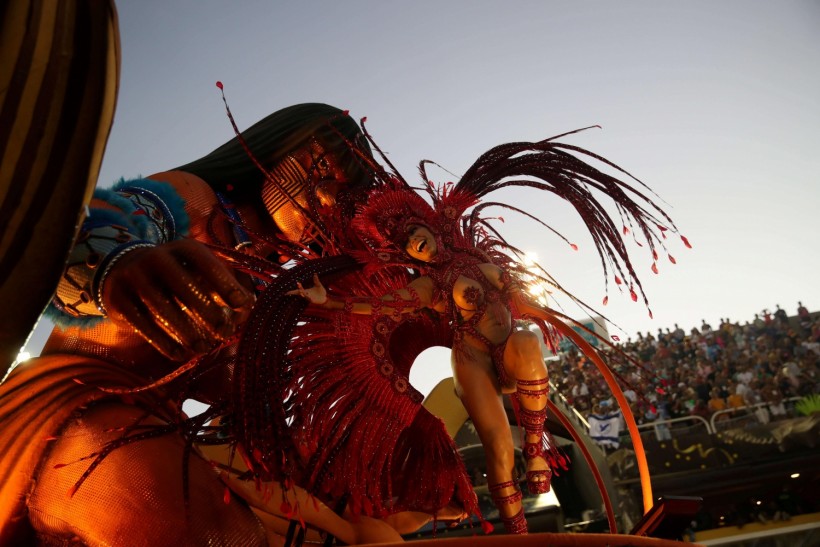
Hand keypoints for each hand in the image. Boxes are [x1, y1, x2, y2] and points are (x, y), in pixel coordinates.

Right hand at [101, 239, 254, 359]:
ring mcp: (134, 277)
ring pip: (163, 308)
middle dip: (208, 312)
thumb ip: (223, 287)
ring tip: (204, 348)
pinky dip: (164, 342)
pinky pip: (143, 325)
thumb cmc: (177, 276)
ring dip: (187, 332)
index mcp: (183, 248)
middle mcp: (157, 257)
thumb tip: (245, 311)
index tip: (242, 305)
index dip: (225, 284)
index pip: (206, 263)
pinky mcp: (118, 299)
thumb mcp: (199, 272)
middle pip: (185, 286)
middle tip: (224, 333)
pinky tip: (181, 354)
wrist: (123, 270)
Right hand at [287, 274, 327, 305]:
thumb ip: (316, 280)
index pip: (297, 291)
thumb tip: (315, 273)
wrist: (325, 298)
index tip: (286, 293)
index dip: (292, 292)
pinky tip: (307, 296)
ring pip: (304, 295)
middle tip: (296, 285)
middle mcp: (306, 295)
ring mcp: (309, 298)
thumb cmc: (321, 292)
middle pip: (299, 292)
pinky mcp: (313, 301)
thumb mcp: (318, 285)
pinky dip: (308, 298)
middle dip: (297, 290)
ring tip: (300, 290)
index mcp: (306, 291)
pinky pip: (310, 299)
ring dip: (302, 293)